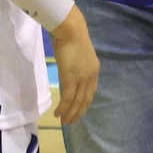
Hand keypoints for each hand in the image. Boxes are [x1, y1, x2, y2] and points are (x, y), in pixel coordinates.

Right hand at [48, 6, 99, 124]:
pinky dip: (63, 108)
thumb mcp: (79, 53)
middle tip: (71, 121)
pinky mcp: (71, 78)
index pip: (91, 91)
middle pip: (85, 100)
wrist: (72, 31)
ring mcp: (82, 78)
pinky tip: (58, 114)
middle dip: (78, 112)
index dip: (85, 102)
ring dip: (70, 113)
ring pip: (77, 101)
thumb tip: (70, 67)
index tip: (79, 109)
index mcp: (94, 70)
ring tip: (64, 122)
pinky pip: (68, 98)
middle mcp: (90, 76)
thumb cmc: (72, 37)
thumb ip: (77, 63)